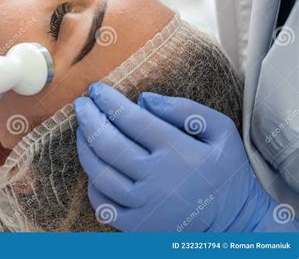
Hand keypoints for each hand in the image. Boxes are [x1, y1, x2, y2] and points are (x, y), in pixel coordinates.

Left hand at [74, 83, 296, 231]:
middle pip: (107, 144)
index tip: (96, 89)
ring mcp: (145, 206)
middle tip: (80, 104)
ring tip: (81, 130)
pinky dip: (92, 184)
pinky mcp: (138, 227)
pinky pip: (103, 204)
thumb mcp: (221, 131)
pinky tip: (94, 167)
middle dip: (88, 118)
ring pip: (99, 173)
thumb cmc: (227, 171)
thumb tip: (144, 99)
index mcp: (177, 151)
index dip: (107, 100)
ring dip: (84, 148)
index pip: (130, 118)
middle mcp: (157, 178)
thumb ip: (184, 110)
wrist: (236, 224)